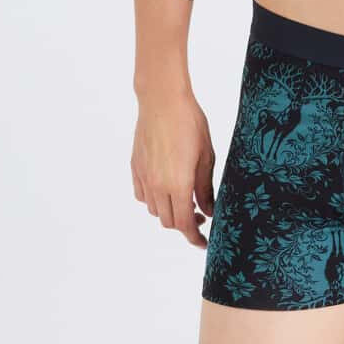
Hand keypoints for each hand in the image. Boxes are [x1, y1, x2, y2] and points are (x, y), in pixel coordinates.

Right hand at [131, 92, 216, 248]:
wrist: (162, 100)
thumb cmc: (190, 124)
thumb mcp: (206, 157)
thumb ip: (205, 188)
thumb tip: (208, 211)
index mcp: (177, 185)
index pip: (184, 224)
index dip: (194, 238)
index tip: (203, 243)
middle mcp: (157, 185)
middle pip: (168, 221)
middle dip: (185, 225)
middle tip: (200, 216)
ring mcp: (143, 177)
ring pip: (154, 210)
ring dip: (169, 212)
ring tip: (184, 200)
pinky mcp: (136, 167)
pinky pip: (142, 195)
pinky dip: (154, 200)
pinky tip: (165, 189)